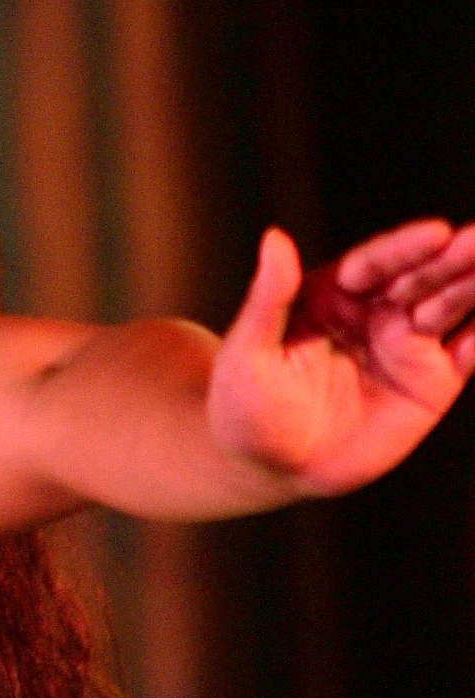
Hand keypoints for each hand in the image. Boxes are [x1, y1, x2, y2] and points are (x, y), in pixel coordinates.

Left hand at [209, 220, 474, 497]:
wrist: (268, 464)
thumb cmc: (246, 403)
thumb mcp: (250, 350)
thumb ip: (270, 296)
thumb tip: (275, 237)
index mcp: (332, 294)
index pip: (374, 265)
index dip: (404, 248)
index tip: (436, 232)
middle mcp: (375, 313)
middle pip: (420, 279)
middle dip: (453, 259)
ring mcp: (406, 346)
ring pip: (450, 309)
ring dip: (474, 288)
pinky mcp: (431, 383)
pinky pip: (466, 356)